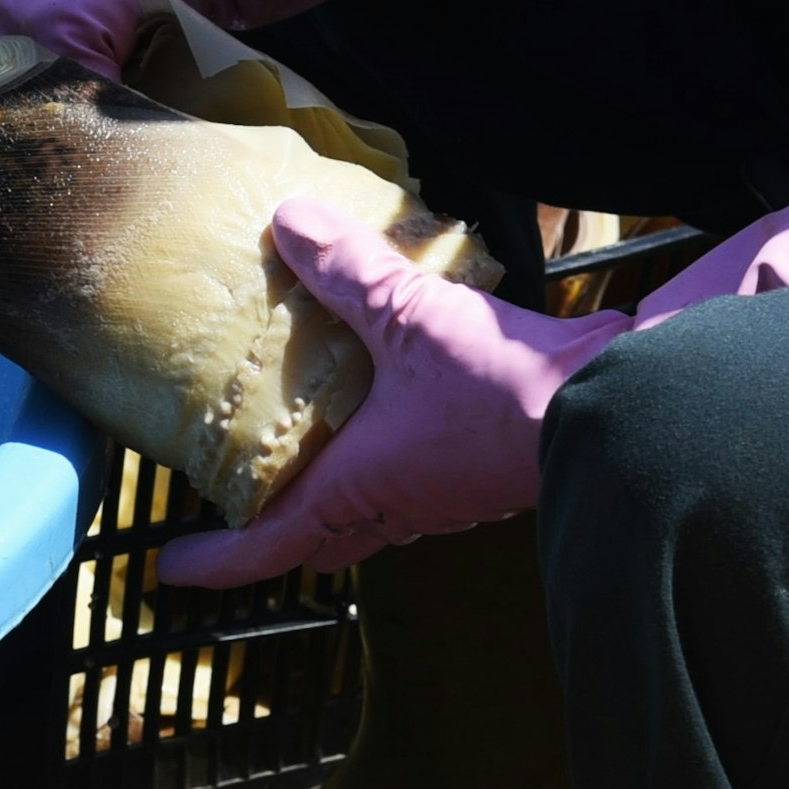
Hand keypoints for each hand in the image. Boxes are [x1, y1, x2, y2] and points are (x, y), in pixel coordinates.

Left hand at [157, 197, 616, 584]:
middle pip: (321, 541)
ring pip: (373, 514)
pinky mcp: (486, 473)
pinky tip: (397, 414)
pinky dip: (391, 463)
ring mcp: (447, 498)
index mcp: (358, 491)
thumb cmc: (501, 386)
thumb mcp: (409, 316)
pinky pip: (421, 482)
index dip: (215, 561)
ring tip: (311, 453)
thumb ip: (348, 270)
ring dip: (338, 496)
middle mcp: (398, 509)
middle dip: (277, 534)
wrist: (615, 407)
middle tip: (239, 510)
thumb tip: (288, 222)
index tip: (172, 566)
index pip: (267, 548)